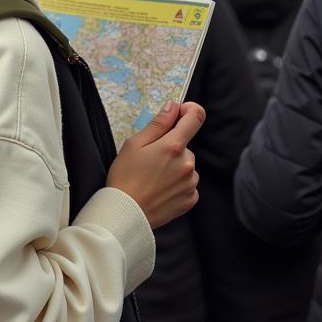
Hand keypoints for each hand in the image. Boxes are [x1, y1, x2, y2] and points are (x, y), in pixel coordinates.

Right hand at [106, 100, 204, 228]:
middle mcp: (187, 163)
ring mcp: (190, 183)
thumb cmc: (125, 177)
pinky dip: (177, 183)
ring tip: (152, 178)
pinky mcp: (190, 199)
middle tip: (149, 160)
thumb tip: (173, 107)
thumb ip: (158, 123)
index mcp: (173, 146)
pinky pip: (187, 183)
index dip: (188, 110)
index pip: (196, 117)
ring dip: (174, 167)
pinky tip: (159, 189)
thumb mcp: (134, 144)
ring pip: (186, 165)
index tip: (178, 114)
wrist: (125, 214)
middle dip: (171, 147)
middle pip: (185, 145)